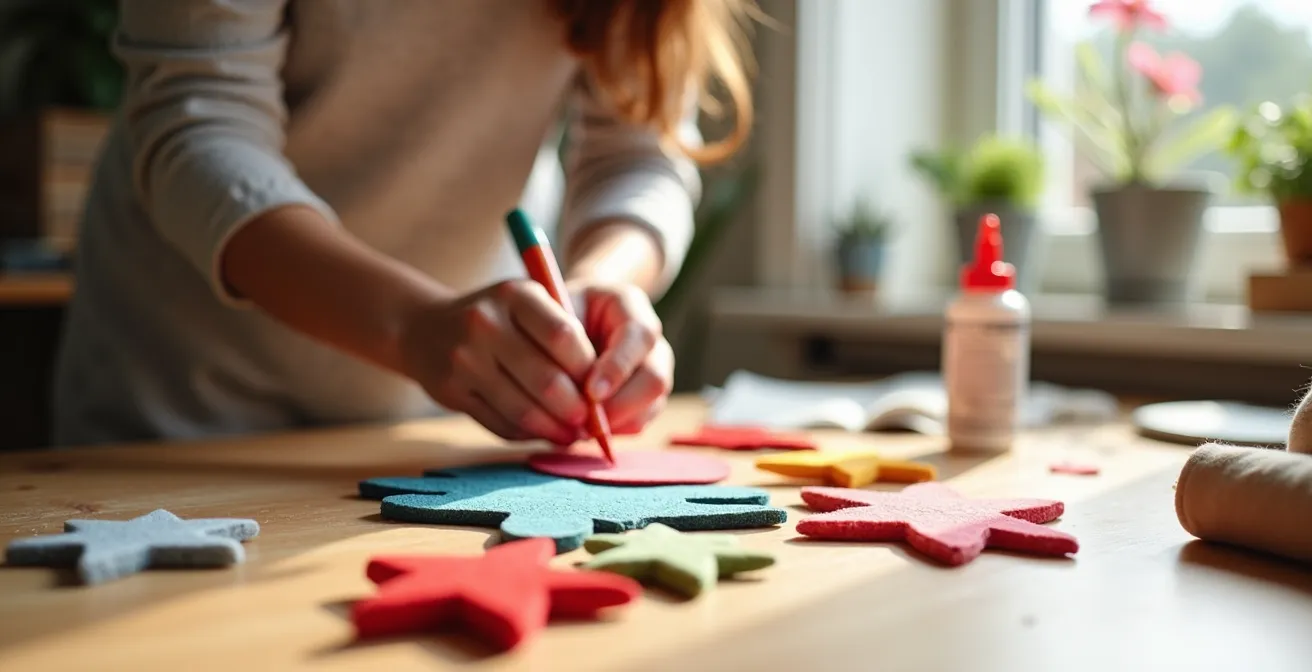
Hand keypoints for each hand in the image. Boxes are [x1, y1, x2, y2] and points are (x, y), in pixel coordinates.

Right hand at [399, 280, 596, 443]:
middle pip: (547, 380)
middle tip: (592, 423)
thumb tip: (600, 388)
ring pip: (524, 410)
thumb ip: (561, 333)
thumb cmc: (496, 317)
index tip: (601, 387)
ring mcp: (464, 359)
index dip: (589, 369)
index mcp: (514, 295)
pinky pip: (500, 423)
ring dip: (555, 430)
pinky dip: (527, 434)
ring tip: (572, 436)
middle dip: (577, 409)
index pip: (564, 336)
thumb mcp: (525, 304)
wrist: (424, 327)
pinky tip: (542, 434)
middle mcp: (485, 323)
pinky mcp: (450, 391)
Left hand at [570, 282, 672, 434]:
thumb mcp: (556, 312)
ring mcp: (653, 372)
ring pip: (649, 408)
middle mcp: (649, 341)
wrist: (564, 322)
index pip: (640, 336)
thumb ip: (568, 340)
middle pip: (655, 380)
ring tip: (579, 429)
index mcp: (629, 306)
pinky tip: (584, 430)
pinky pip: (636, 424)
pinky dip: (611, 433)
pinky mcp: (646, 400)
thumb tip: (579, 389)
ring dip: (613, 423)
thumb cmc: (557, 313)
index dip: (618, 367)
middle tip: (584, 422)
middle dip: (619, 406)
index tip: (591, 392)